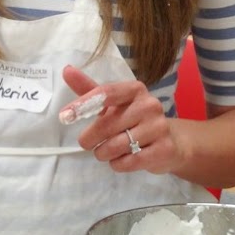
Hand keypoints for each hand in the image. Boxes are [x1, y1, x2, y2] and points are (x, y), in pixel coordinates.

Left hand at [62, 65, 186, 174]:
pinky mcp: (165, 149)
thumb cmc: (133, 120)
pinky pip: (128, 162)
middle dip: (89, 139)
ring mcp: (159, 127)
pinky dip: (117, 164)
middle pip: (106, 125)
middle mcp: (149, 105)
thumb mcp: (112, 104)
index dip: (83, 104)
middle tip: (89, 143)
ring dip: (103, 153)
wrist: (170, 142)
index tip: (64, 116)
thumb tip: (67, 70)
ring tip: (107, 151)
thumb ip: (89, 89)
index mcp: (134, 90)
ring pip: (115, 146)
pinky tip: (122, 159)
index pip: (106, 92)